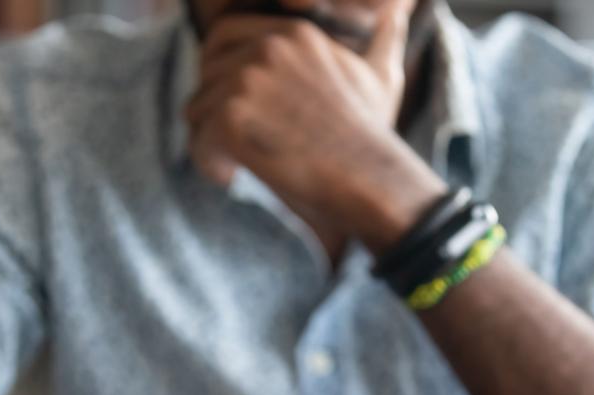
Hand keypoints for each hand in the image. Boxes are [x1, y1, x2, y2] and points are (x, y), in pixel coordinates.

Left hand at [185, 1, 446, 252]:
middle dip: (210, 105)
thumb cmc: (373, 139)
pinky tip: (230, 177)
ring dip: (210, 140)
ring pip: (198, 108)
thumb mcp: (380, 77)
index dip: (218, 70)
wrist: (369, 179)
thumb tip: (396, 14)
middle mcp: (268, 48)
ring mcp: (248, 80)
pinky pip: (198, 141)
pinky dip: (209, 164)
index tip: (230, 103)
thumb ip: (381, 41)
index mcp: (295, 34)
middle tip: (227, 140)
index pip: (225, 33)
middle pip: (206, 71)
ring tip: (234, 165)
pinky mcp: (232, 118)